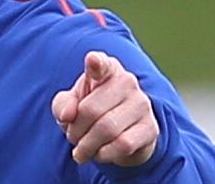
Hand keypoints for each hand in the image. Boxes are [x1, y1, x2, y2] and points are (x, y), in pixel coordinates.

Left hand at [51, 51, 158, 166]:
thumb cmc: (89, 110)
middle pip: (91, 110)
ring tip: (81, 150)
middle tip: (71, 138)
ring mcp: (142, 103)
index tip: (92, 60)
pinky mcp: (151, 127)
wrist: (119, 134)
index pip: (101, 63)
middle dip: (75, 130)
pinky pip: (123, 144)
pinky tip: (100, 154)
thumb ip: (62, 105)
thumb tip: (67, 115)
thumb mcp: (70, 105)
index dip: (95, 62)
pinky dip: (105, 154)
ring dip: (88, 145)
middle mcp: (127, 81)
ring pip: (107, 129)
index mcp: (105, 69)